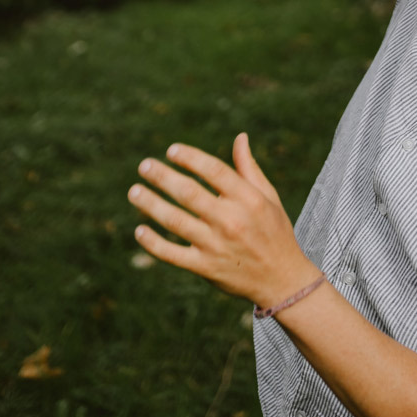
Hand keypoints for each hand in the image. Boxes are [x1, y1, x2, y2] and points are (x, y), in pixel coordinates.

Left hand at [128, 133, 317, 308]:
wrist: (282, 279)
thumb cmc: (274, 230)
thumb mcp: (268, 196)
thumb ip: (249, 168)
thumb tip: (239, 137)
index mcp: (248, 199)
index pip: (214, 170)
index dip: (191, 157)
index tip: (171, 150)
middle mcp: (230, 220)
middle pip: (189, 193)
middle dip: (163, 176)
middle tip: (144, 165)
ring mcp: (215, 245)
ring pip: (175, 221)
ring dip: (151, 205)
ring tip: (134, 191)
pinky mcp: (205, 268)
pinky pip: (172, 254)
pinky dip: (153, 243)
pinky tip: (139, 230)